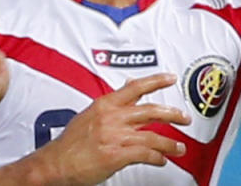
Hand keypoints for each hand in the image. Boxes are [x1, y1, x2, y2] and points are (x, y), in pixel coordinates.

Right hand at [33, 73, 190, 184]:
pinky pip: (145, 154)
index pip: (136, 86)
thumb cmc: (70, 142)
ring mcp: (115, 137)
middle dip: (172, 114)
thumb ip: (111, 103)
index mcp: (105, 104)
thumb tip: (127, 88)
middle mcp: (112, 118)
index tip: (170, 78)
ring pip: (152, 135)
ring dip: (170, 143)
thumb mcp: (90, 114)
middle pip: (150, 110)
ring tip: (179, 148)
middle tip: (184, 118)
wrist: (55, 163)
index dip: (156, 81)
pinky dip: (157, 157)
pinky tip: (162, 160)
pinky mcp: (116, 156)